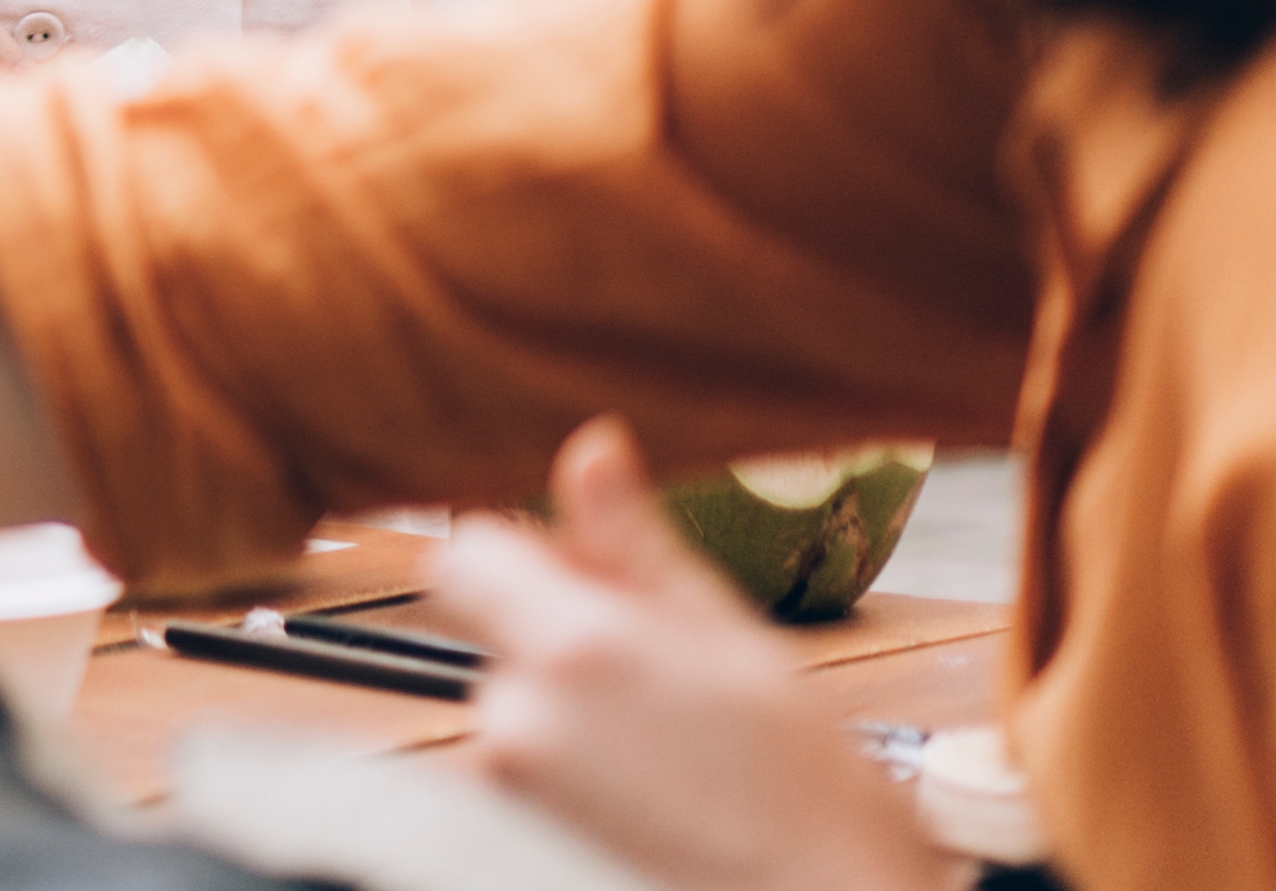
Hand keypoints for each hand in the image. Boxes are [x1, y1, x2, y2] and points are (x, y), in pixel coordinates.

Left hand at [432, 422, 949, 890]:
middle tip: (668, 682)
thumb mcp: (734, 641)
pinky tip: (652, 789)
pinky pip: (521, 766)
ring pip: (515, 701)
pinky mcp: (514, 829)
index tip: (587, 579)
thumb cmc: (809, 790)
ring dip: (570, 707)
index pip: (466, 553)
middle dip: (559, 638)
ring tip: (674, 748)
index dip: (519, 555)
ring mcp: (512, 784)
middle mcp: (519, 715)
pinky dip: (569, 765)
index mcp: (574, 647)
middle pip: (495, 631)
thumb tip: (591, 446)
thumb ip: (636, 544)